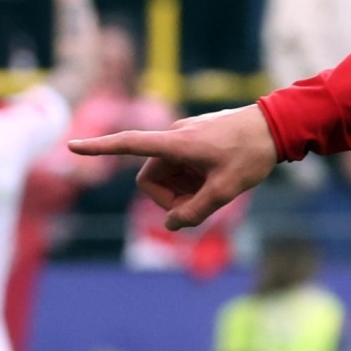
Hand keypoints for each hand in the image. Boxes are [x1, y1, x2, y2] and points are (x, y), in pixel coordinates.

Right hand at [69, 104, 279, 229]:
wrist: (279, 126)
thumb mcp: (225, 190)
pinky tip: (218, 179)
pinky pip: (182, 164)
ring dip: (182, 188)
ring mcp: (186, 135)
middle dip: (168, 197)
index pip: (129, 144)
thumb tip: (170, 224)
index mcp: (176, 143)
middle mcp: (175, 135)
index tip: (72, 147)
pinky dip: (192, 178)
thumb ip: (195, 212)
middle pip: (150, 176)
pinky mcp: (197, 137)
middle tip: (200, 206)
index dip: (99, 149)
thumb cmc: (252, 154)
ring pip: (167, 173)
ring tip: (214, 190)